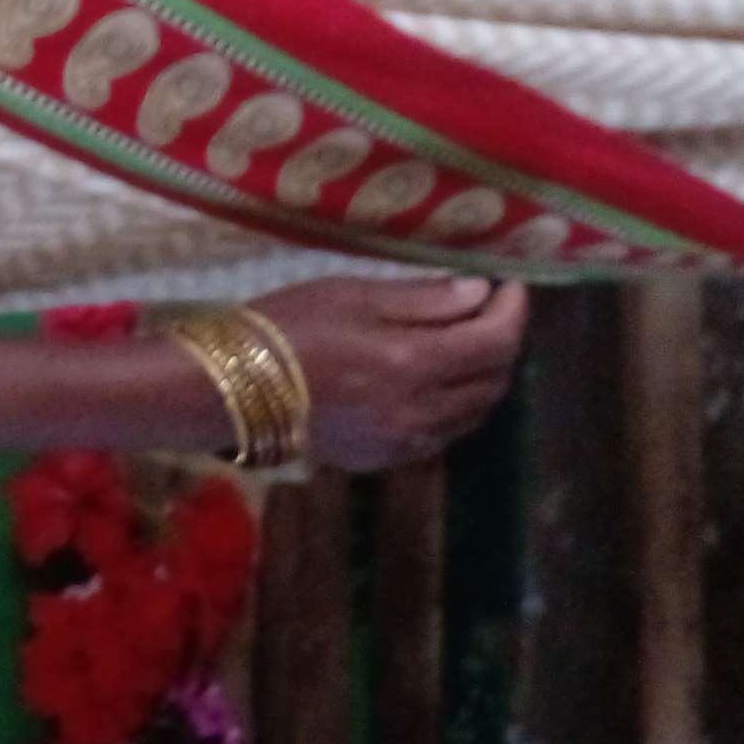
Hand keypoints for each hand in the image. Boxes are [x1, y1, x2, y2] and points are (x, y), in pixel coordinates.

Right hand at [253, 273, 525, 470]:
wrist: (231, 389)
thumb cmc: (288, 325)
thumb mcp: (353, 294)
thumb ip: (423, 299)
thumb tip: (478, 294)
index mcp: (414, 362)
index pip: (495, 340)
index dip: (513, 310)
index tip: (510, 285)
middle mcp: (422, 410)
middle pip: (494, 381)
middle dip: (503, 342)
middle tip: (490, 311)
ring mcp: (405, 441)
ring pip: (474, 414)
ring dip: (484, 378)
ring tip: (468, 345)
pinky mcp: (386, 458)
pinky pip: (443, 434)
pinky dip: (456, 406)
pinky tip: (435, 384)